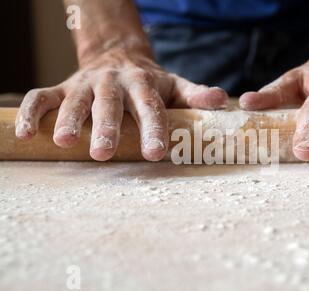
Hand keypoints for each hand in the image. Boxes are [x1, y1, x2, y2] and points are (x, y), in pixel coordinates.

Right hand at [15, 48, 227, 160]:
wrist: (118, 57)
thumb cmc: (150, 83)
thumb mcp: (175, 86)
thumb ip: (196, 95)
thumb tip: (222, 101)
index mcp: (144, 85)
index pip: (150, 108)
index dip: (154, 130)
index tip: (155, 153)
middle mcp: (113, 83)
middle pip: (109, 106)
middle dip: (105, 128)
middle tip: (102, 154)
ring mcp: (86, 85)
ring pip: (74, 101)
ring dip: (67, 120)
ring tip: (63, 142)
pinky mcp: (63, 87)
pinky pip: (41, 97)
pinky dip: (31, 112)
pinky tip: (26, 133)